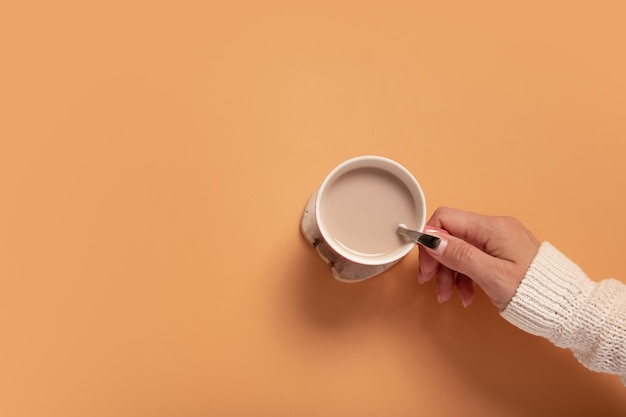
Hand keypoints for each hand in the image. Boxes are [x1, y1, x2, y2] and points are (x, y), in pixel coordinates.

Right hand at [418, 207, 540, 309]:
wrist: (568, 307)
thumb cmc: (535, 293)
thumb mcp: (491, 276)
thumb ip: (460, 255)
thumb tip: (432, 239)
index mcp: (491, 228)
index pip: (445, 219)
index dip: (429, 241)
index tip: (426, 266)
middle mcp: (495, 228)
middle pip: (450, 236)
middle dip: (438, 261)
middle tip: (432, 284)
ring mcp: (499, 240)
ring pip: (460, 249)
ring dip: (450, 273)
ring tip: (451, 296)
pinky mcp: (503, 252)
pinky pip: (474, 258)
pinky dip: (465, 275)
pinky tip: (467, 294)